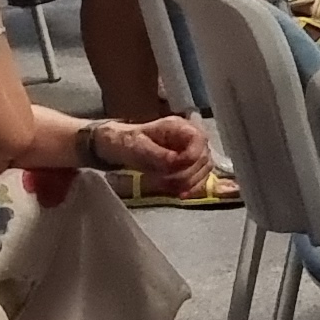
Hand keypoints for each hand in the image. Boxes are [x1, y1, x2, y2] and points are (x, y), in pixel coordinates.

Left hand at [92, 116, 210, 183]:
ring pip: (204, 169)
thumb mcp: (135, 146)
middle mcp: (189, 137)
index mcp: (178, 127)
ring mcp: (191, 151)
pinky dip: (192, 187)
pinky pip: (200, 177)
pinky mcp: (188, 165)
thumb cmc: (124, 142)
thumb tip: (176, 163)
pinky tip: (180, 193)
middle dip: (187, 174)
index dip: (191, 157)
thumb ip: (156, 154)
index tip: (174, 169)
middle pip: (203, 158)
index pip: (199, 140)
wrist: (115, 146)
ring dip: (189, 182)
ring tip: (169, 188)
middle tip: (165, 183)